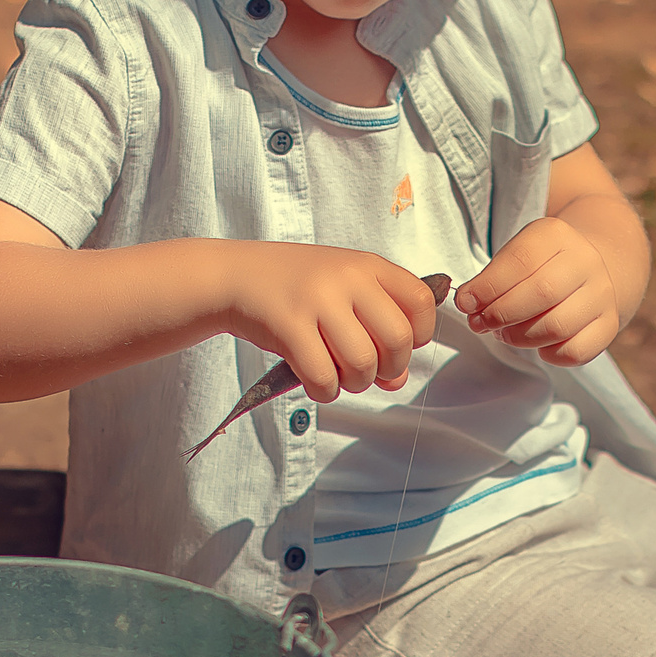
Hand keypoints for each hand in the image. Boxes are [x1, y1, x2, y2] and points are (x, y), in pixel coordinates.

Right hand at [224, 245, 442, 400]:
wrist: (234, 275)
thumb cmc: (294, 288)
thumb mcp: (342, 292)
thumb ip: (375, 329)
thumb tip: (396, 380)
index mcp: (366, 265)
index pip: (421, 303)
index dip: (418, 335)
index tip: (393, 345)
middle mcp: (346, 277)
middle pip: (397, 340)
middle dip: (388, 369)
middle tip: (367, 370)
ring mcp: (317, 300)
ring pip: (362, 363)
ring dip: (355, 383)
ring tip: (338, 375)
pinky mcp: (288, 325)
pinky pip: (324, 377)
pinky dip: (325, 391)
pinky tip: (316, 381)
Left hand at [455, 217, 621, 364]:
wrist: (588, 269)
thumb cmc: (539, 266)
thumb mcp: (515, 256)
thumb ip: (489, 278)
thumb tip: (467, 302)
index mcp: (557, 235)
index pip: (521, 260)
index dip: (488, 286)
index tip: (465, 302)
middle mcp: (586, 261)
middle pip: (542, 293)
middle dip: (501, 314)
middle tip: (480, 322)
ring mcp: (602, 294)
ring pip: (558, 326)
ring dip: (520, 337)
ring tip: (504, 333)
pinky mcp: (609, 325)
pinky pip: (576, 351)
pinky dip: (549, 353)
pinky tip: (538, 344)